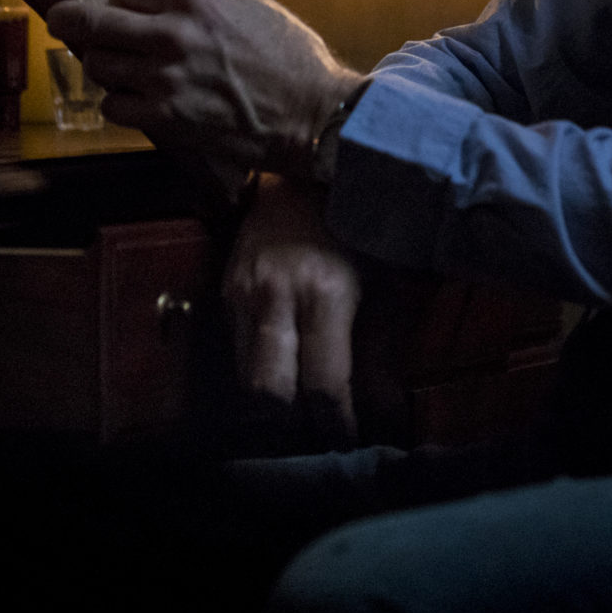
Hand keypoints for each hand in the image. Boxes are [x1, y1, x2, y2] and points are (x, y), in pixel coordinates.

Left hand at [46, 0, 363, 172]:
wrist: (312, 112)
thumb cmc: (288, 54)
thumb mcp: (247, 4)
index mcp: (195, 0)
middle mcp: (173, 36)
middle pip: (96, 20)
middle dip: (69, 17)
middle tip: (59, 18)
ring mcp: (165, 80)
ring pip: (100, 64)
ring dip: (103, 62)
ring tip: (115, 63)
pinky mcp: (166, 119)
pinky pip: (114, 106)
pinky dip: (118, 102)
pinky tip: (134, 98)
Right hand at [223, 173, 360, 437]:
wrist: (304, 174)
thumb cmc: (357, 229)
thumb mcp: (385, 286)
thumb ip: (381, 354)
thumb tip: (387, 418)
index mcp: (324, 293)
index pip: (323, 385)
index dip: (337, 424)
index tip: (349, 438)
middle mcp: (275, 296)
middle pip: (267, 393)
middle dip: (292, 423)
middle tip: (317, 428)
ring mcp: (241, 293)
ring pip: (243, 378)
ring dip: (272, 401)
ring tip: (300, 406)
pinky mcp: (223, 292)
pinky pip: (237, 350)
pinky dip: (259, 369)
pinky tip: (283, 369)